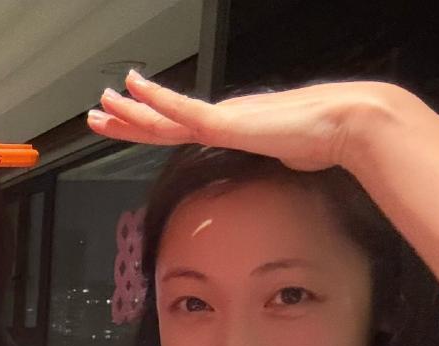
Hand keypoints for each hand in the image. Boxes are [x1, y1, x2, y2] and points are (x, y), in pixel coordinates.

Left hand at [87, 69, 412, 173]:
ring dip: (128, 110)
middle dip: (125, 118)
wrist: (342, 126)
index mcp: (228, 127)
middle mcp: (218, 118)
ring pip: (160, 116)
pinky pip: (180, 109)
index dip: (148, 125)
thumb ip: (267, 157)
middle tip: (96, 112)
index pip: (177, 129)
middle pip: (159, 121)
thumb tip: (276, 162)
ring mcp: (218, 119)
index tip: (126, 120)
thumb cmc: (319, 140)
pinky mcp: (223, 121)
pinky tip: (134, 89)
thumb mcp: (282, 154)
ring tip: (102, 101)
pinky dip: (155, 99)